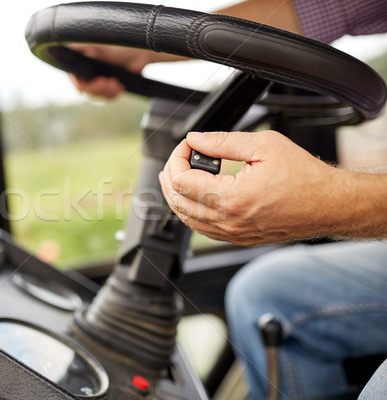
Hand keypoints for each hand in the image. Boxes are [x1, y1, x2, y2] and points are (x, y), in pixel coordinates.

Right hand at [67, 44, 153, 97]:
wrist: (142, 53)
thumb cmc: (122, 45)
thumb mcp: (101, 45)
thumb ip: (84, 48)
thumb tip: (69, 49)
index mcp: (83, 57)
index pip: (72, 74)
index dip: (76, 83)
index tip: (83, 89)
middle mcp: (88, 68)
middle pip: (84, 87)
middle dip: (96, 87)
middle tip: (107, 81)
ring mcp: (98, 78)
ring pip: (95, 94)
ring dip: (106, 91)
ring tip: (117, 84)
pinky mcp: (108, 86)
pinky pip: (105, 97)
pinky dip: (112, 95)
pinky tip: (120, 88)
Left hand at [158, 130, 340, 245]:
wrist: (328, 204)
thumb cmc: (304, 177)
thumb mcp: (263, 145)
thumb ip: (222, 142)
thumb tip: (195, 139)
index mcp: (232, 198)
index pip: (181, 181)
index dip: (177, 158)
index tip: (187, 145)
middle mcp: (229, 221)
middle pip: (177, 201)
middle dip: (170, 175)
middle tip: (179, 157)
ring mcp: (232, 234)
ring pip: (186, 218)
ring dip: (176, 194)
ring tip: (180, 173)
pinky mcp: (238, 238)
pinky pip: (202, 229)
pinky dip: (190, 211)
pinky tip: (194, 195)